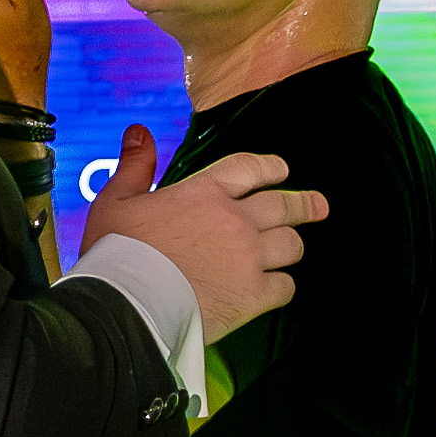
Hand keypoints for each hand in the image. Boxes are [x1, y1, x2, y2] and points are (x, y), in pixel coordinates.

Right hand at [82, 129, 327, 342]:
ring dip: (292, 246)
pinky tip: (276, 288)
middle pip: (283, 206)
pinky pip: (284, 287)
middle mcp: (235, 221)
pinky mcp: (251, 296)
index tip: (283, 170)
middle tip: (319, 206)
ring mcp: (248, 259)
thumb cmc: (116, 252)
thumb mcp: (116, 200)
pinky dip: (283, 286)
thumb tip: (139, 132)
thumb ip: (134, 165)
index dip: (271, 167)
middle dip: (305, 204)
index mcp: (205, 192)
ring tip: (293, 249)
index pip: (250, 168)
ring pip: (290, 245)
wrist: (126, 304)